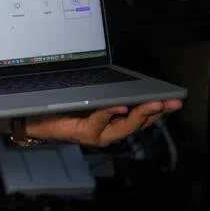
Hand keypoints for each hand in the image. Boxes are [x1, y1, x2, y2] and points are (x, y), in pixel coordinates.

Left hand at [25, 99, 182, 146]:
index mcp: (113, 121)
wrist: (35, 119)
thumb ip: (108, 92)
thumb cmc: (61, 106)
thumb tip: (126, 77)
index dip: (159, 108)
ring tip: (153, 104)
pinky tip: (120, 106)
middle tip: (171, 102)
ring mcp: (98, 133)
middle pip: (139, 122)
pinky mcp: (84, 132)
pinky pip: (100, 121)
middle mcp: (109, 130)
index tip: (175, 100)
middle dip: (157, 111)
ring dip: (140, 114)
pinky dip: (111, 113)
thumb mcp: (90, 95)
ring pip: (124, 125)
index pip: (141, 116)